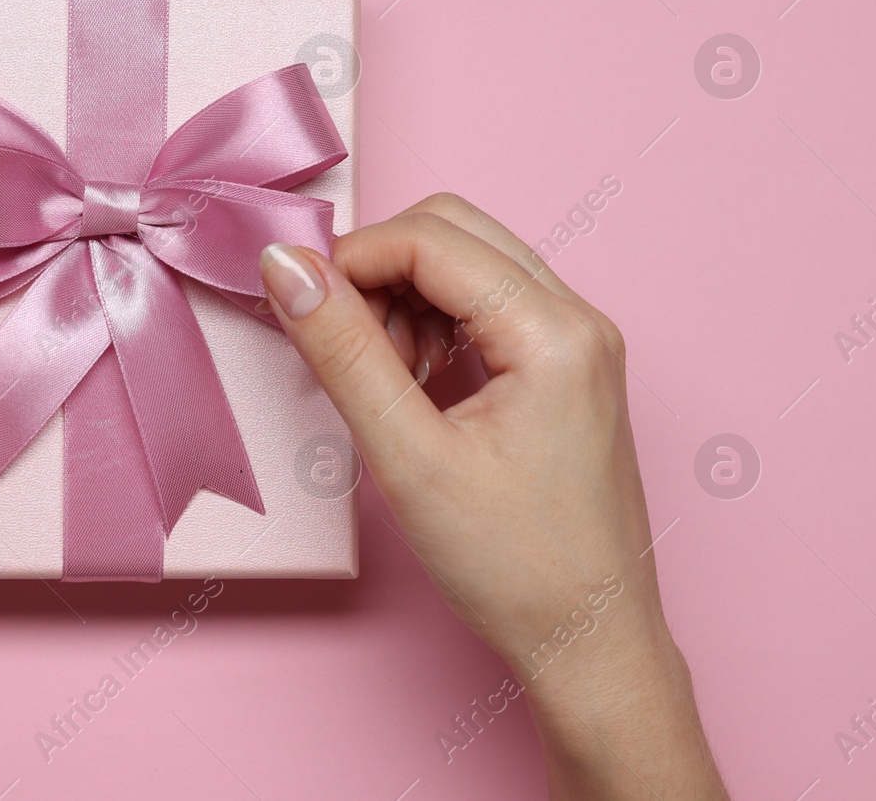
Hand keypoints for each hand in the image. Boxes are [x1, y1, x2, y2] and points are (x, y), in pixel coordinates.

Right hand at [259, 193, 727, 799]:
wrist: (589, 643)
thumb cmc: (516, 568)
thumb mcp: (409, 459)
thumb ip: (342, 352)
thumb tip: (286, 270)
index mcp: (555, 333)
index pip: (429, 239)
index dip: (348, 260)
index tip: (294, 304)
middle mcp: (578, 318)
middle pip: (451, 232)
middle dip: (377, 271)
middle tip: (338, 342)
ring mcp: (577, 340)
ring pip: (465, 263)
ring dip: (402, 298)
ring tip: (382, 380)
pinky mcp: (564, 366)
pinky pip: (484, 304)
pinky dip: (430, 324)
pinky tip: (412, 386)